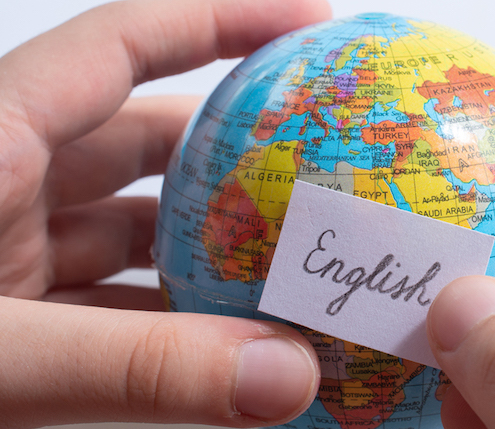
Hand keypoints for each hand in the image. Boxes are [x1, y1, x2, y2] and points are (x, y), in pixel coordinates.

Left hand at [0, 0, 330, 426]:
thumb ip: (136, 371)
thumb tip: (288, 379)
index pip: (126, 41)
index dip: (223, 19)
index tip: (312, 27)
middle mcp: (2, 182)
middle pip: (149, 137)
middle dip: (243, 150)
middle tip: (329, 170)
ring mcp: (6, 254)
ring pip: (138, 231)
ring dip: (215, 250)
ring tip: (298, 270)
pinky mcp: (10, 319)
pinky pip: (115, 303)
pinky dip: (176, 321)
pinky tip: (229, 348)